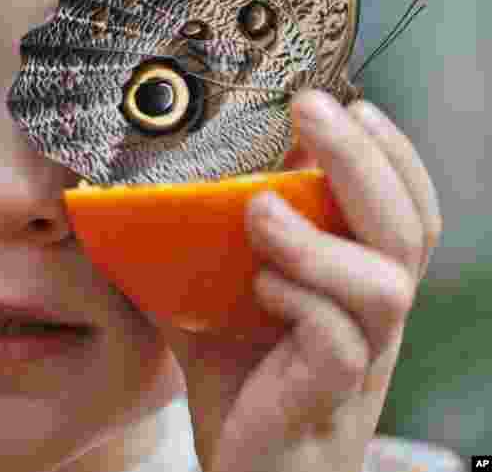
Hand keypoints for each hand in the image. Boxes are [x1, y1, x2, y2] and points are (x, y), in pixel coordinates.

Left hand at [158, 90, 441, 471]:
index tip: (348, 101)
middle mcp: (370, 317)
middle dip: (362, 160)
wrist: (248, 470)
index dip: (388, 153)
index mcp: (355, 283)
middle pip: (404, 230)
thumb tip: (131, 186)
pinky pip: (338, 344)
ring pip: (382, 287)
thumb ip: (191, 246)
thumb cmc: (237, 377)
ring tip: (260, 207)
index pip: (403, 209)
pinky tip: (260, 287)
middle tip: (313, 107)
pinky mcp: (324, 400)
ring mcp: (356, 361)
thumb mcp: (212, 298)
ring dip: (321, 237)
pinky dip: (303, 301)